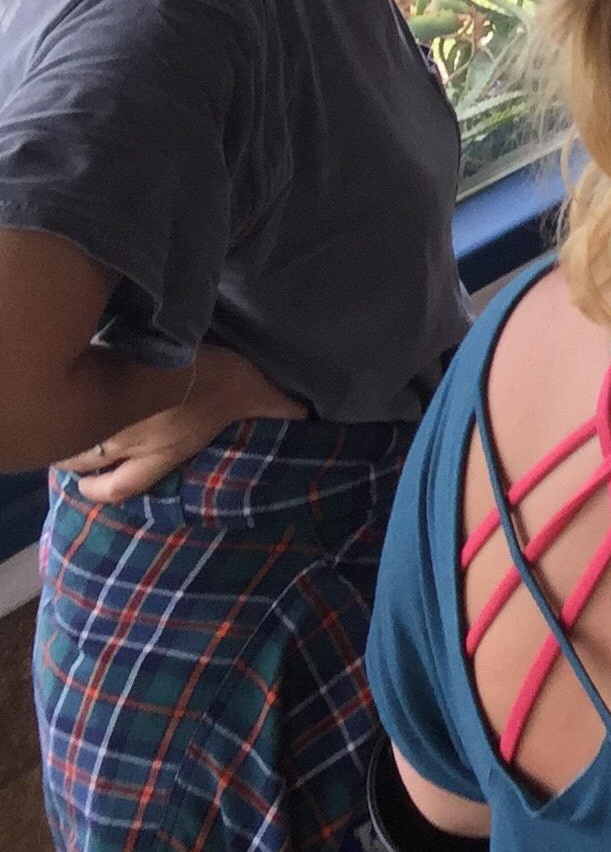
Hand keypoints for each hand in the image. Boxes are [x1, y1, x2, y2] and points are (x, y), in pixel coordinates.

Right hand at [60, 347, 303, 501]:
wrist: (165, 360)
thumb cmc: (212, 381)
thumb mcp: (252, 392)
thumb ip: (280, 406)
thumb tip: (311, 415)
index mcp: (159, 451)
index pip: (120, 487)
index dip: (100, 491)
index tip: (90, 487)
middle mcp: (123, 445)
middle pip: (84, 470)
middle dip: (77, 469)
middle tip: (75, 459)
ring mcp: (100, 420)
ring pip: (68, 444)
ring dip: (65, 441)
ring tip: (65, 429)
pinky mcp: (87, 390)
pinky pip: (62, 409)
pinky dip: (59, 409)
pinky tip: (57, 395)